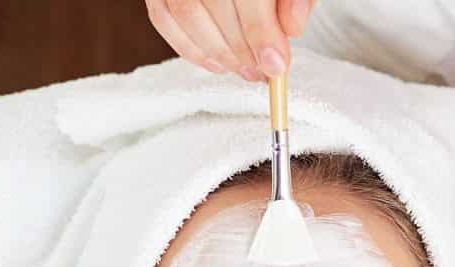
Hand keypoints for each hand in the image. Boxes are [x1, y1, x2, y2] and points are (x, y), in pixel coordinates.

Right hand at [145, 0, 314, 80]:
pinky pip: (163, 17)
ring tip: (243, 69)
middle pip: (213, 2)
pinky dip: (189, 47)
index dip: (260, 32)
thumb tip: (292, 27)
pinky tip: (215, 62)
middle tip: (261, 71)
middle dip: (241, 48)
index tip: (275, 64)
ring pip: (186, 12)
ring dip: (217, 51)